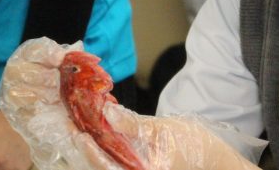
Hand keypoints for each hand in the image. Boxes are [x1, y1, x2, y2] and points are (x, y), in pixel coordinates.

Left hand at [84, 102, 261, 169]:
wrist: (210, 158)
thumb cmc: (191, 144)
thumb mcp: (162, 129)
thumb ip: (134, 125)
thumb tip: (109, 114)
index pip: (107, 166)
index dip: (90, 151)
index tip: (77, 133)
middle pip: (101, 163)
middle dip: (84, 144)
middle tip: (69, 122)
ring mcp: (133, 169)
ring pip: (105, 159)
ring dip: (91, 141)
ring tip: (77, 120)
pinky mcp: (134, 163)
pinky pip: (114, 155)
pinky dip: (104, 141)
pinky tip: (96, 125)